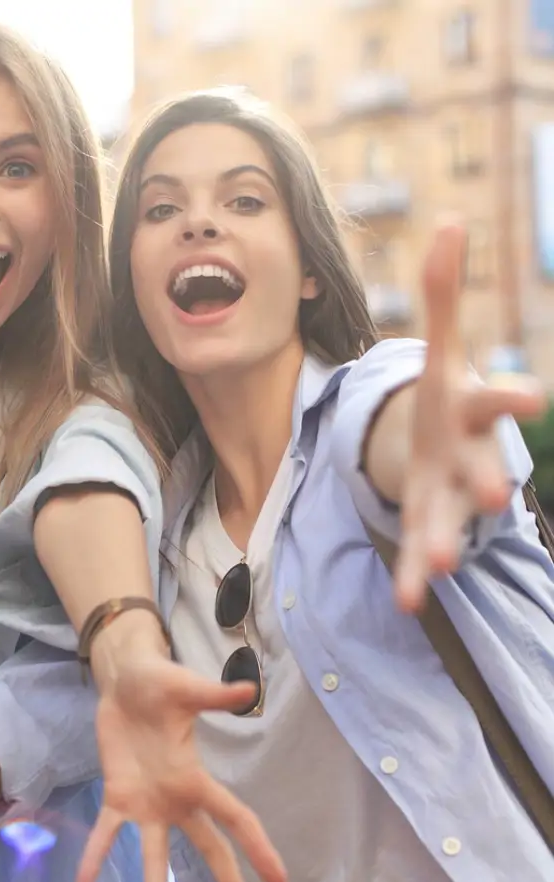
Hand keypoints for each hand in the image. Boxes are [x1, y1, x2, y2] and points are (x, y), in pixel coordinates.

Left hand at [77, 647, 286, 881]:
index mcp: (196, 777)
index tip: (279, 879)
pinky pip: (105, 834)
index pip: (234, 817)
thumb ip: (215, 696)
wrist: (125, 680)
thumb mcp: (187, 688)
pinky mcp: (117, 796)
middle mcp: (176, 798)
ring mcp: (146, 802)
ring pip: (154, 853)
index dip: (257, 846)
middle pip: (207, 846)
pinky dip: (95, 859)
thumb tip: (250, 689)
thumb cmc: (162, 682)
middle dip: (226, 880)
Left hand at [394, 222, 545, 610]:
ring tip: (438, 566)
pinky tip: (404, 601)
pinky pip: (414, 552)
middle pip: (478, 469)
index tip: (535, 397)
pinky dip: (410, 575)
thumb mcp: (441, 347)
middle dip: (485, 482)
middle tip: (495, 499)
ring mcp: (447, 496)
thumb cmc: (445, 396)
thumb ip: (443, 293)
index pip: (495, 402)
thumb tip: (446, 222)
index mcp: (471, 410)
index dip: (514, 397)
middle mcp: (468, 458)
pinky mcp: (423, 522)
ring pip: (447, 519)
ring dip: (443, 540)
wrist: (444, 443)